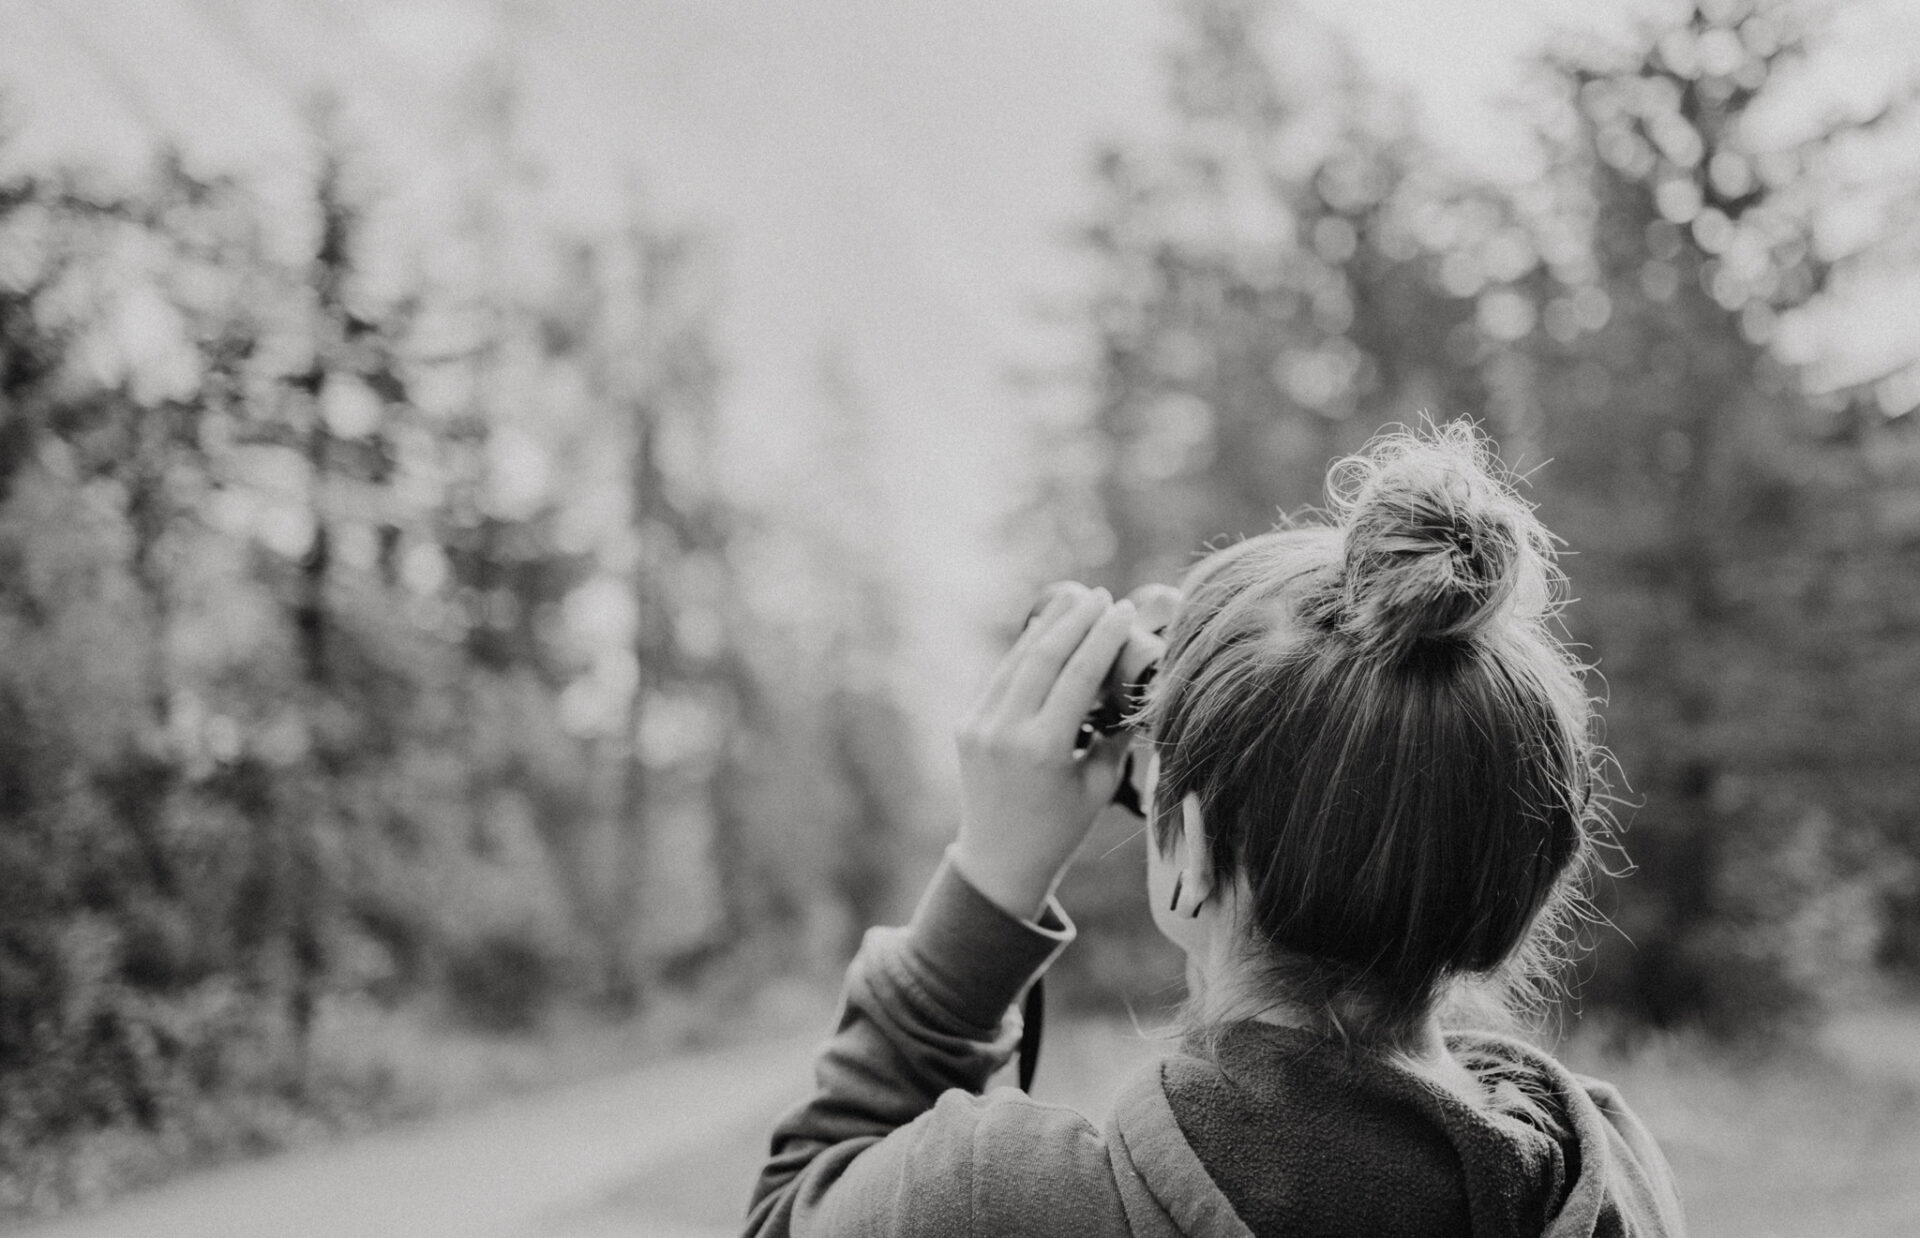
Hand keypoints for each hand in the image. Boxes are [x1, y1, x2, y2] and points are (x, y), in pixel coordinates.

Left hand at [952, 584, 1136, 919]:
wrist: (1000, 858)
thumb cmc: (1061, 827)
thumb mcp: (1100, 785)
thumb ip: (1116, 734)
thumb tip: (1138, 686)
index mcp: (1043, 751)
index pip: (1077, 676)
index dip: (1101, 638)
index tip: (1121, 610)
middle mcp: (1005, 733)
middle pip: (1044, 658)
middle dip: (1075, 621)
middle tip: (1100, 597)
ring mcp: (980, 726)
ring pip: (1017, 661)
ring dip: (1047, 627)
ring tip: (1076, 602)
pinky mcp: (967, 724)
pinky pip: (1000, 677)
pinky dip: (1024, 651)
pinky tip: (1045, 631)